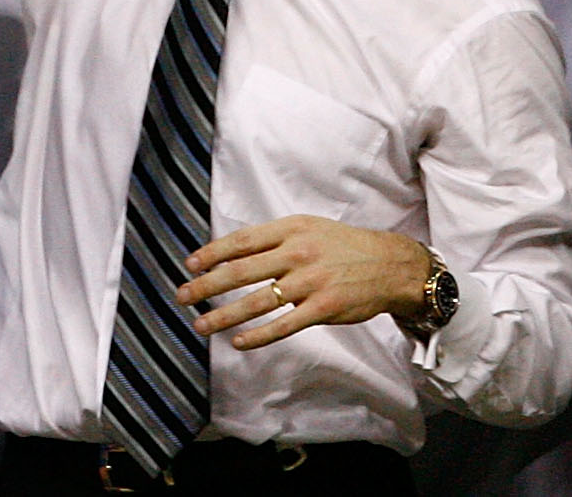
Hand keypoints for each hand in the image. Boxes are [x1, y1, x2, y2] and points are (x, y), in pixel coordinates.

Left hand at [179, 217, 436, 349]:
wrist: (389, 264)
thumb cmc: (343, 246)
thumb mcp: (308, 228)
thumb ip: (275, 239)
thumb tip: (234, 252)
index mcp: (290, 229)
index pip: (241, 241)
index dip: (212, 253)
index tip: (189, 265)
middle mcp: (297, 252)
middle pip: (241, 271)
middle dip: (206, 286)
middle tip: (182, 297)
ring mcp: (310, 281)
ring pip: (257, 301)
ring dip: (224, 315)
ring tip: (200, 325)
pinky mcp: (323, 307)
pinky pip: (283, 325)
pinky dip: (258, 335)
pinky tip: (238, 342)